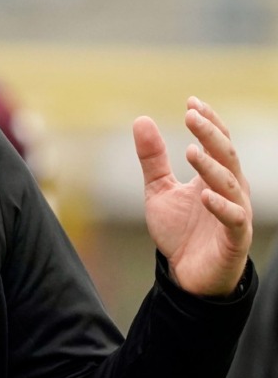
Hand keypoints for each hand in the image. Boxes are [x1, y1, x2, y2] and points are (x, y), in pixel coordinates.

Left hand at [133, 97, 251, 296]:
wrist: (186, 275)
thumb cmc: (179, 230)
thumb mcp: (158, 189)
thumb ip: (152, 158)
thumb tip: (142, 119)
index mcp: (214, 176)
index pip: (217, 142)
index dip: (209, 122)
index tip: (192, 102)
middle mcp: (230, 190)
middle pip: (226, 155)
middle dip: (211, 134)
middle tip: (192, 116)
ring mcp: (235, 213)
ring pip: (231, 184)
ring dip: (212, 166)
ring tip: (192, 150)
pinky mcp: (234, 238)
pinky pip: (232, 219)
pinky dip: (220, 205)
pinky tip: (204, 194)